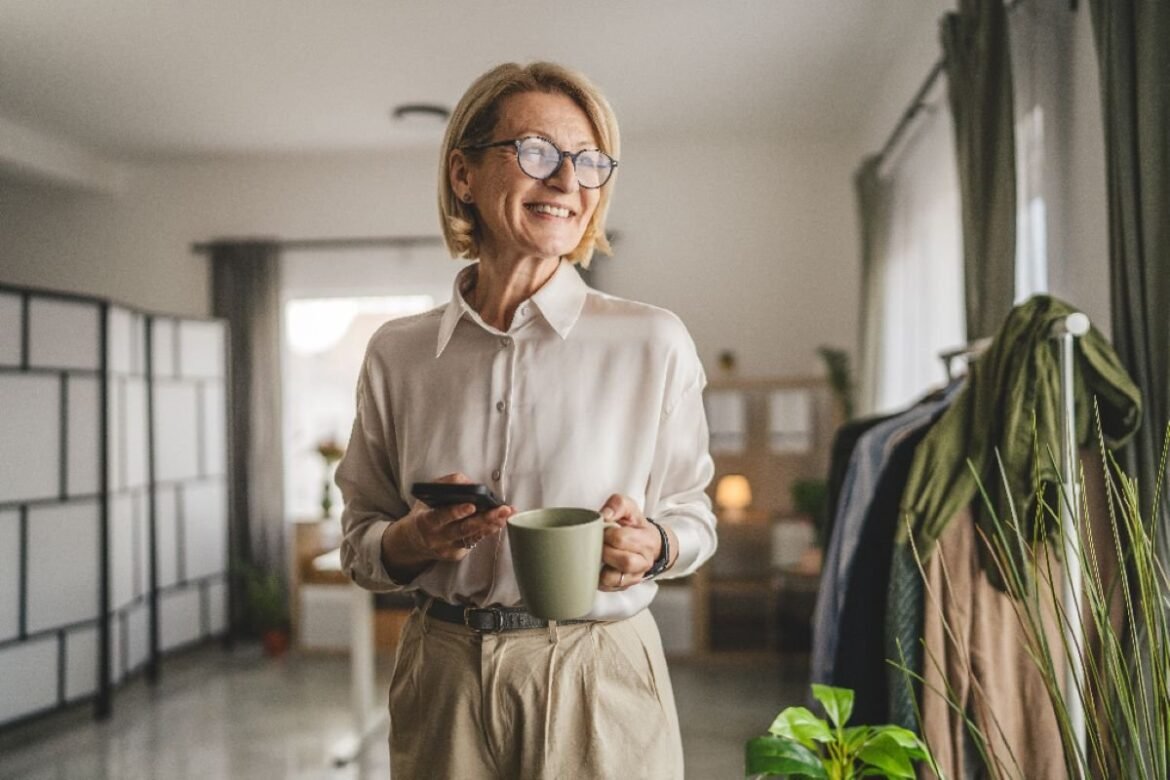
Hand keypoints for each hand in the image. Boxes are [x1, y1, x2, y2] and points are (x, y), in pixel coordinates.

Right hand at [383, 473, 511, 574]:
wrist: (414, 541)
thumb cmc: (425, 512)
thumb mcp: (428, 496)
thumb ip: (447, 485)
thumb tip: (470, 483)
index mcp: (425, 521)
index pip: (440, 517)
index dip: (456, 512)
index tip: (472, 506)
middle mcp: (436, 538)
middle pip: (463, 530)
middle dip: (485, 519)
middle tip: (502, 510)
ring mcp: (448, 549)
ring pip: (473, 537)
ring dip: (492, 525)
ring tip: (506, 514)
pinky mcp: (457, 554)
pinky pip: (475, 541)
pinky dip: (488, 530)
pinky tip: (499, 522)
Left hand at [597, 494, 659, 590]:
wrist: (647, 543)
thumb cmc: (634, 525)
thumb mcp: (629, 508)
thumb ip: (618, 504)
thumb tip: (605, 515)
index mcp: (646, 540)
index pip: (622, 539)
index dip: (607, 533)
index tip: (602, 529)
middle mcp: (644, 561)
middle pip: (624, 561)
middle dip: (605, 551)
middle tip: (598, 543)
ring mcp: (634, 576)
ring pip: (615, 579)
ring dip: (600, 567)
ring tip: (597, 556)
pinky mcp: (624, 586)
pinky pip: (608, 588)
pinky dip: (597, 579)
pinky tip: (597, 567)